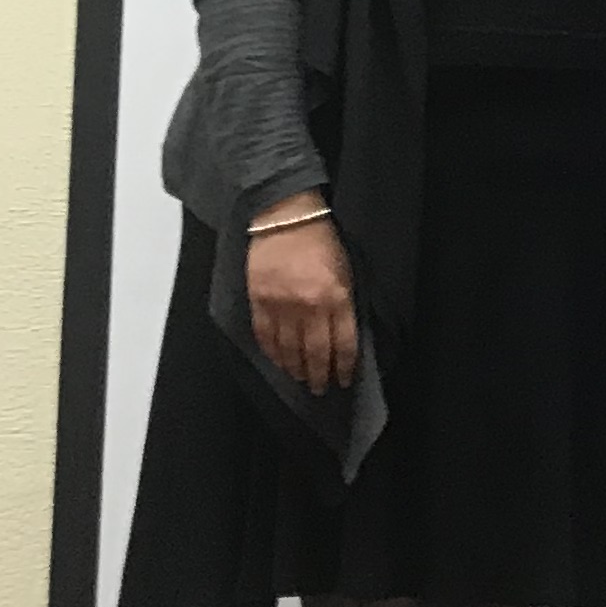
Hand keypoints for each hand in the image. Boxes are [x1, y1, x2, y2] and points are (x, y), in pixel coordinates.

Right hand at [245, 199, 358, 392]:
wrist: (286, 218)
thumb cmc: (322, 241)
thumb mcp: (346, 271)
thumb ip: (344, 304)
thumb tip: (342, 335)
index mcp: (336, 297)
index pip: (343, 342)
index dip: (345, 365)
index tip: (344, 379)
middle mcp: (309, 306)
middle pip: (315, 352)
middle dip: (319, 375)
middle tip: (320, 389)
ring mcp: (281, 305)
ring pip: (288, 349)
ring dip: (295, 368)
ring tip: (300, 379)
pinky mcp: (259, 301)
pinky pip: (265, 336)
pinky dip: (272, 353)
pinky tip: (278, 361)